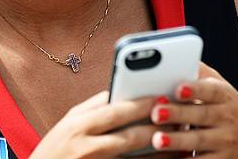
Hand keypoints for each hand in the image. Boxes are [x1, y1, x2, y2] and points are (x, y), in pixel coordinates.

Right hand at [30, 90, 168, 158]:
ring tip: (181, 140)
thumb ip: (96, 106)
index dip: (142, 105)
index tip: (163, 97)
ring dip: (161, 150)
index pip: (116, 112)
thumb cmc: (56, 148)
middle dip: (157, 126)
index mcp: (78, 126)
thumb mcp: (69, 122)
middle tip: (180, 117)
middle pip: (130, 136)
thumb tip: (125, 88)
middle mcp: (86, 147)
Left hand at [149, 64, 237, 157]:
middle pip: (201, 115)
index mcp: (226, 96)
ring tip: (158, 140)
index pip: (212, 90)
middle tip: (156, 113)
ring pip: (199, 141)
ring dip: (177, 140)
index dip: (196, 89)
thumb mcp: (224, 90)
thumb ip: (202, 75)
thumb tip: (178, 58)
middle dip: (178, 114)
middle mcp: (228, 118)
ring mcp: (226, 142)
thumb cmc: (232, 111)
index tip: (179, 88)